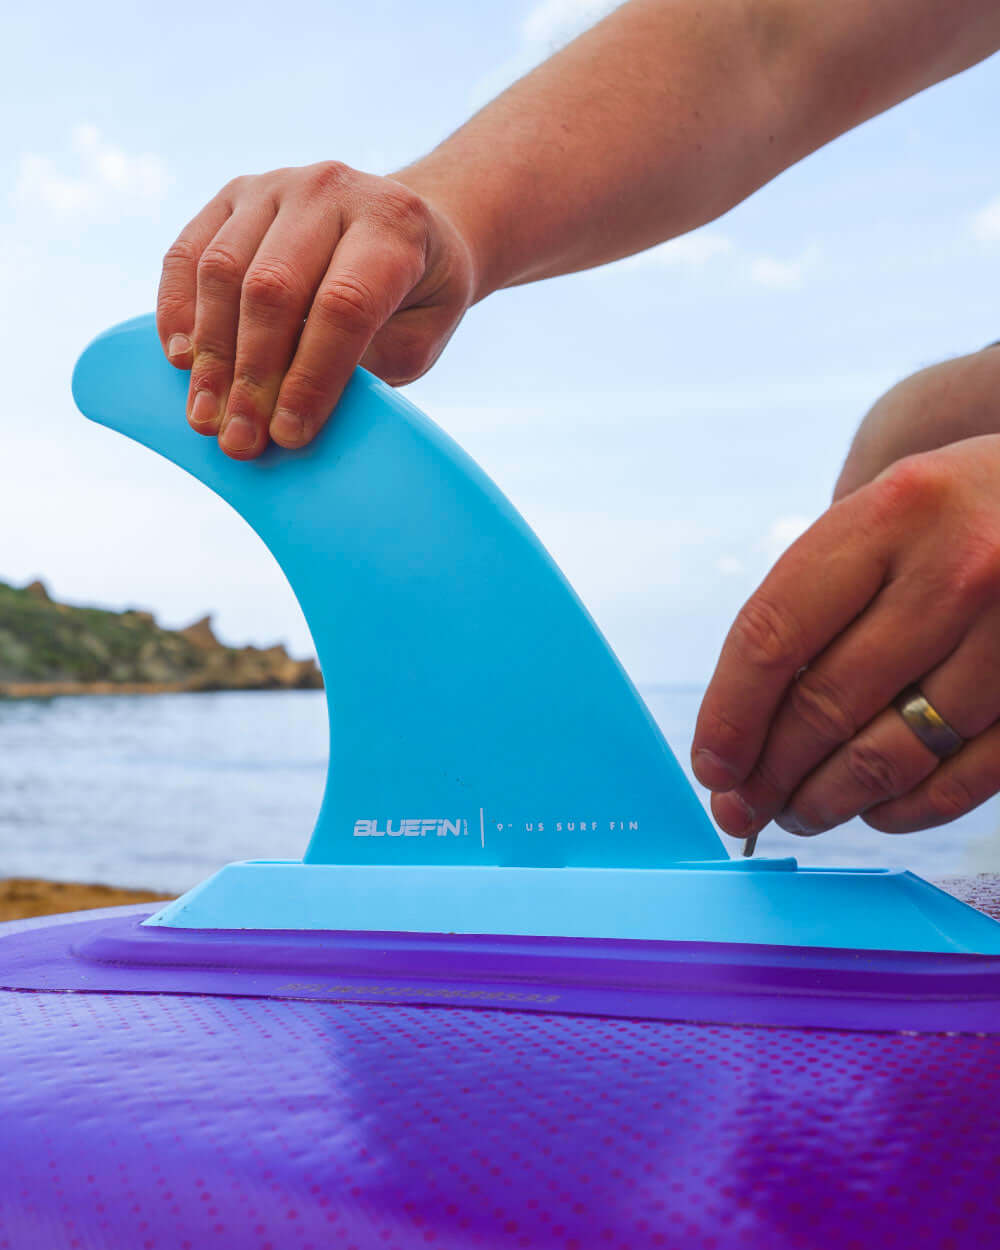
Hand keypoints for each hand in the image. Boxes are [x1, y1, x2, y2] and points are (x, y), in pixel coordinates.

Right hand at [155, 162, 476, 458]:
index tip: (289, 433)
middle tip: (240, 441)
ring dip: (211, 356)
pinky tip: (182, 362)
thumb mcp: (417, 338)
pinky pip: (188, 254)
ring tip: (206, 417)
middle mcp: (332, 191)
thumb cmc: (416, 297)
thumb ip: (366, 368)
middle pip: (273, 288)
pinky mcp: (234, 196)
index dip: (311, 376)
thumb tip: (290, 413)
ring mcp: (277, 185)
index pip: (343, 305)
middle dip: (253, 376)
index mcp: (393, 225)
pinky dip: (178, 313)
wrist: (407, 225)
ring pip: (222, 271)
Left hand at [692, 435, 999, 842]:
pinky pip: (965, 779)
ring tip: (799, 810)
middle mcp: (960, 568)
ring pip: (893, 754)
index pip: (775, 634)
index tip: (711, 764)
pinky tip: (874, 809)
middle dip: (769, 773)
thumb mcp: (883, 516)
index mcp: (892, 513)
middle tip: (743, 806)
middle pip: (827, 703)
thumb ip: (817, 602)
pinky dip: (907, 808)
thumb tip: (744, 727)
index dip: (729, 715)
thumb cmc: (955, 515)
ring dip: (830, 800)